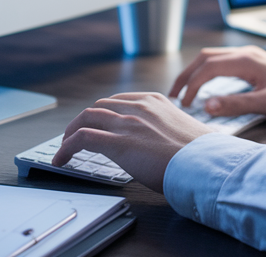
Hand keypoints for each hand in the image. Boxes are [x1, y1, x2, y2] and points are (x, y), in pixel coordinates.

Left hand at [52, 92, 214, 192]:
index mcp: (155, 101)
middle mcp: (138, 107)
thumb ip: (169, 131)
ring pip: (87, 118)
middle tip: (77, 134)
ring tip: (65, 146)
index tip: (98, 123)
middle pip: (100, 106)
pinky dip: (67, 147)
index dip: (103, 113)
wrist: (204, 164)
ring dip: (71, 132)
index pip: (119, 101)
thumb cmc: (200, 155)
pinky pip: (82, 138)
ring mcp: (127, 123)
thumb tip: (169, 144)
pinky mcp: (118, 142)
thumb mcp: (184, 132)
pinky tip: (61, 159)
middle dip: (85, 120)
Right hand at [169, 46, 265, 117]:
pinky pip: (222, 62)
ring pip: (212, 57)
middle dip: (186, 75)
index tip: (184, 104)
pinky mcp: (253, 61)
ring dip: (196, 72)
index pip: (207, 69)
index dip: (192, 86)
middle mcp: (244, 53)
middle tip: (174, 95)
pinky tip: (208, 86)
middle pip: (204, 58)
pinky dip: (208, 71)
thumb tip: (206, 106)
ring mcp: (249, 56)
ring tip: (185, 91)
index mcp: (245, 61)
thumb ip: (236, 105)